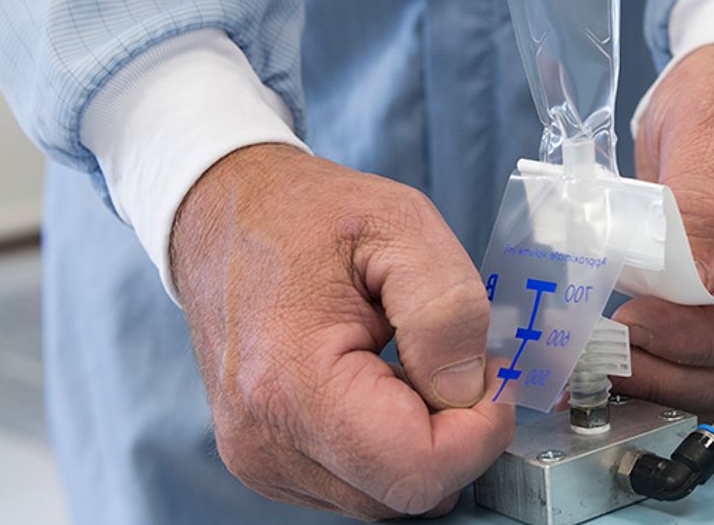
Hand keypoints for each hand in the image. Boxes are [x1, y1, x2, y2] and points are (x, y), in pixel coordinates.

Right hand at [170, 144, 514, 518]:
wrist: (223, 217)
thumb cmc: (308, 216)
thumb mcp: (402, 226)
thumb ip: (447, 310)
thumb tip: (468, 390)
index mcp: (293, 383)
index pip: (416, 471)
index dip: (478, 433)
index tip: (490, 373)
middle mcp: (266, 441)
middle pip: (405, 494)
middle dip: (455, 435)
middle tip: (457, 361)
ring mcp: (261, 460)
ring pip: (385, 497)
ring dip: (421, 441)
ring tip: (408, 363)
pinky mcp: (267, 464)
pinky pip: (357, 484)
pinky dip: (388, 445)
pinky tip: (380, 385)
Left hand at [612, 43, 713, 415]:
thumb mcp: (712, 129)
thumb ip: (698, 207)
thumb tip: (683, 286)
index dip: (703, 338)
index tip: (636, 326)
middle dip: (680, 374)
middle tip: (607, 363)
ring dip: (667, 377)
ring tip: (602, 366)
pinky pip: (704, 348)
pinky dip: (662, 359)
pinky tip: (616, 353)